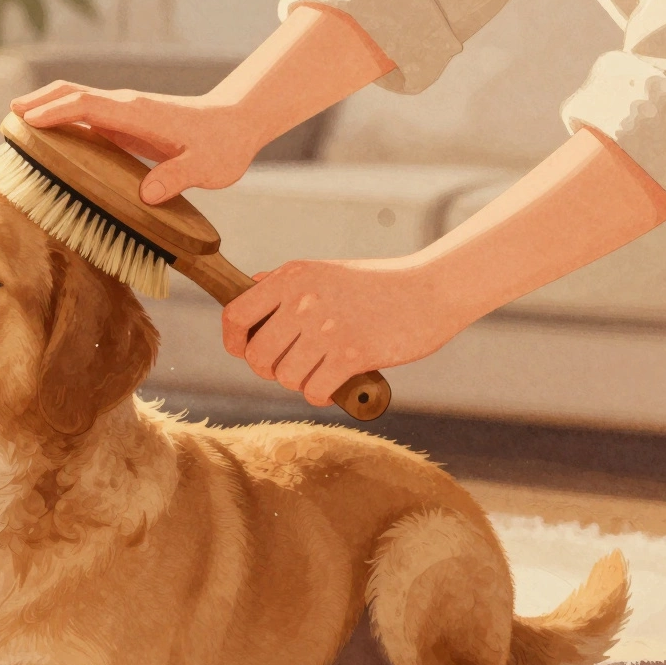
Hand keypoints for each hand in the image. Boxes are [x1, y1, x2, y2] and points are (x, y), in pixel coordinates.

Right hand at [11, 82, 261, 204]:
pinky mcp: (125, 124)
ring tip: (17, 123)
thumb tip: (147, 196)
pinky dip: (62, 120)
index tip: (29, 120)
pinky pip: (86, 117)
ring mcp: (124, 113)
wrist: (235, 124)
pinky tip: (50, 138)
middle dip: (41, 102)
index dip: (57, 112)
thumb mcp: (206, 168)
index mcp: (139, 114)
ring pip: (77, 101)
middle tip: (10, 117)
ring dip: (47, 107)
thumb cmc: (222, 145)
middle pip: (74, 94)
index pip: (89, 105)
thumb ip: (177, 178)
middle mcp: (127, 108)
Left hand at [222, 259, 468, 406]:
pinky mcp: (353, 353)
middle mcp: (303, 300)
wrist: (431, 289)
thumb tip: (249, 286)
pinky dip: (321, 394)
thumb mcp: (325, 271)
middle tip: (291, 366)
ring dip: (299, 382)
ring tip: (319, 370)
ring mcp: (328, 328)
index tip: (244, 351)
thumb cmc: (376, 284)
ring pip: (285, 377)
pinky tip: (334, 383)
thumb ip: (285, 282)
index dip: (234, 341)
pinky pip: (315, 390)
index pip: (236, 314)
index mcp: (292, 277)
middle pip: (257, 356)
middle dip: (269, 369)